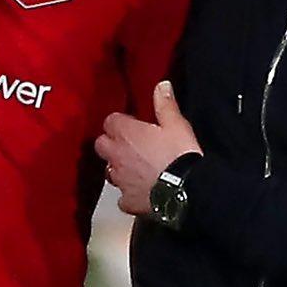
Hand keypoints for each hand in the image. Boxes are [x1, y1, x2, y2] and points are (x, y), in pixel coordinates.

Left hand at [96, 82, 199, 215]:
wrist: (185, 190)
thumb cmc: (179, 154)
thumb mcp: (177, 124)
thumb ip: (165, 105)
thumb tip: (161, 84)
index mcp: (126, 133)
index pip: (110, 121)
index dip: (121, 123)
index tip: (134, 125)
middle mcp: (116, 156)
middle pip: (101, 145)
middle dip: (111, 144)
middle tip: (130, 146)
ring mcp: (120, 180)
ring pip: (109, 172)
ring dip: (118, 169)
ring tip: (136, 170)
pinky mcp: (128, 201)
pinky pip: (123, 198)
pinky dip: (129, 195)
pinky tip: (142, 193)